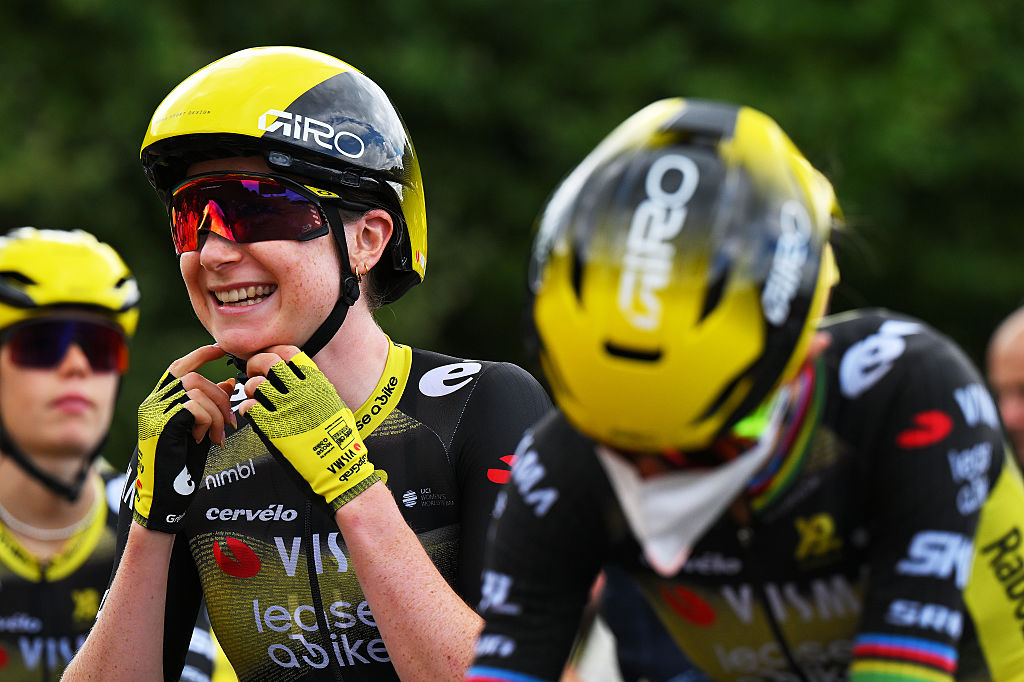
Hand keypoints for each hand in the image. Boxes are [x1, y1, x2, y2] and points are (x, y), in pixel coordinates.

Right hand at [133, 345, 235, 532]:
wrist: (165, 496)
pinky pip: (194, 407)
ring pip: (196, 390)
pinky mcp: (160, 425)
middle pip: (192, 377)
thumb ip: (210, 406)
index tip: (221, 351)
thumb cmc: (182, 465)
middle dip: (220, 395)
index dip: (200, 355)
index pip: (178, 367)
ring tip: (218, 434)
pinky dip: (208, 421)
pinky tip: (206, 439)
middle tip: (231, 420)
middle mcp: (152, 404)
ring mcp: (154, 414)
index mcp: (159, 402)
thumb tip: (229, 382)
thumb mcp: (200, 429)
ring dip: (217, 412)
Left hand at [240, 346, 377, 510]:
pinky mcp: (273, 429)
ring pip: (254, 384)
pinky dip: (246, 408)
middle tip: (255, 374)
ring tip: (254, 397)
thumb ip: (316, 388)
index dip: (276, 353)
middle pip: (268, 362)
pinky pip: (248, 407)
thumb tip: (300, 378)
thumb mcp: (334, 404)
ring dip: (250, 388)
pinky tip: (252, 413)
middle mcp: (301, 393)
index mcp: (318, 384)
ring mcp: (286, 410)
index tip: (272, 360)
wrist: (340, 469)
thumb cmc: (341, 441)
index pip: (290, 354)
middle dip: (256, 365)